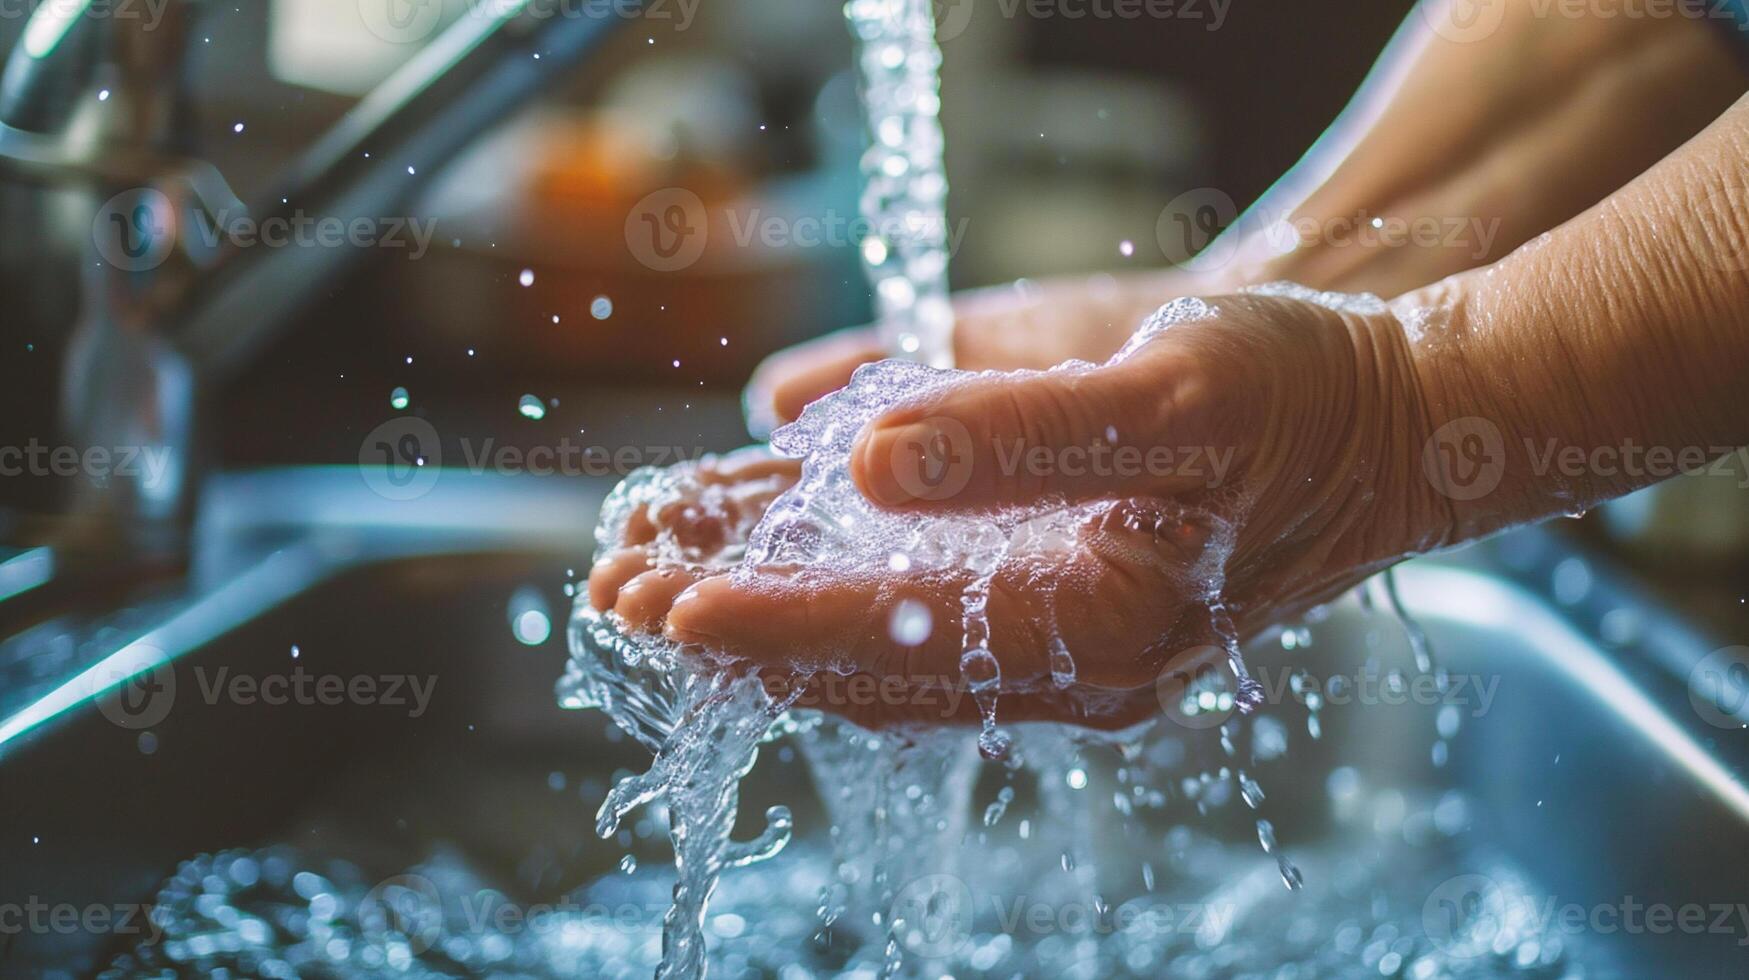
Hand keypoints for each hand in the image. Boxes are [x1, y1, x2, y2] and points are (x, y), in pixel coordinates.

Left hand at [625, 288, 1456, 728]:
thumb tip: (866, 454)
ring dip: (758, 599)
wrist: (1392, 418)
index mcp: (1091, 629)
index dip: (769, 623)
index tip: (664, 609)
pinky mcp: (1048, 588)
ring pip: (871, 633)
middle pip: (860, 659)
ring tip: (645, 563)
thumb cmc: (1302, 403)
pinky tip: (750, 537)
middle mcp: (1058, 653)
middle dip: (733, 625)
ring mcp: (1050, 628)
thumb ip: (1018, 436)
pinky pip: (908, 600)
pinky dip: (818, 572)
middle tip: (613, 594)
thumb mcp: (1170, 398)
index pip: (893, 646)